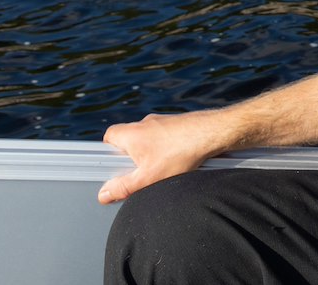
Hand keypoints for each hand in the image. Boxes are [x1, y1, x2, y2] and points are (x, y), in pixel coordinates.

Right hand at [98, 109, 234, 203]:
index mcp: (131, 133)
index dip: (108, 153)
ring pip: (148, 140)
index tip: (115, 168)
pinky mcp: (178, 124)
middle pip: (129, 140)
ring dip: (151, 155)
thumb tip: (103, 194)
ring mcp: (163, 122)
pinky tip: (178, 162)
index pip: (109, 136)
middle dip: (132, 159)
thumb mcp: (148, 177)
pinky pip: (165, 139)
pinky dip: (167, 150)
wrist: (214, 132)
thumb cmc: (181, 152)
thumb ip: (124, 187)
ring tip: (163, 169)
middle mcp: (145, 123)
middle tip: (141, 173)